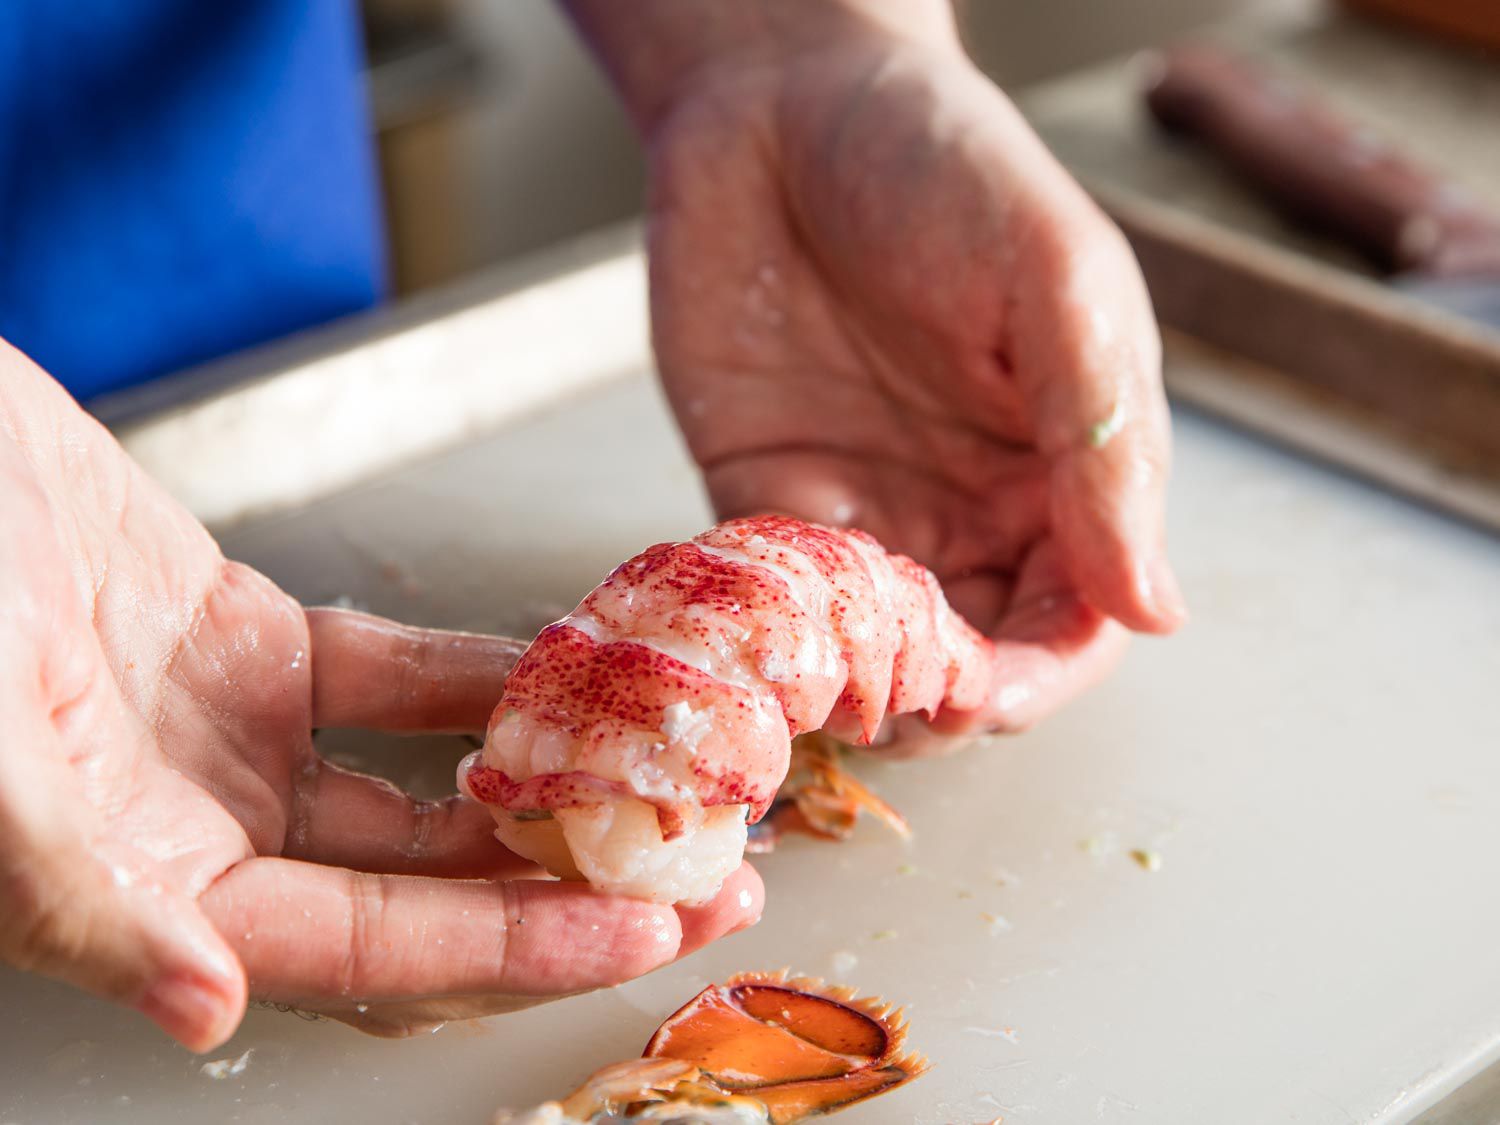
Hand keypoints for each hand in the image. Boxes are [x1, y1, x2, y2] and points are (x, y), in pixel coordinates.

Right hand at [0, 343, 761, 1050]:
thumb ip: (80, 894)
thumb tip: (201, 1009)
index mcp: (144, 887)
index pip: (373, 948)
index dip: (516, 946)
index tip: (648, 926)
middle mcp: (201, 828)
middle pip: (424, 888)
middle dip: (570, 885)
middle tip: (712, 869)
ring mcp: (229, 734)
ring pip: (420, 789)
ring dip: (541, 787)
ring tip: (664, 780)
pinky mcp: (245, 638)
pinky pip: (393, 674)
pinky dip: (479, 678)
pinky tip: (566, 675)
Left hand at [637, 10, 1186, 730]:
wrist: (777, 99)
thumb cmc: (939, 165)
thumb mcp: (1054, 284)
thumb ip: (1103, 446)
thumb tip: (1156, 611)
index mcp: (1062, 468)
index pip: (1076, 620)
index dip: (1042, 676)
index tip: (990, 697)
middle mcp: (968, 507)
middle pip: (976, 659)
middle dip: (945, 701)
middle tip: (897, 702)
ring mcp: (866, 508)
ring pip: (876, 655)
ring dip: (854, 685)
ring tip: (824, 674)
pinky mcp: (765, 497)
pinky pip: (776, 604)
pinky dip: (771, 635)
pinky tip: (758, 625)